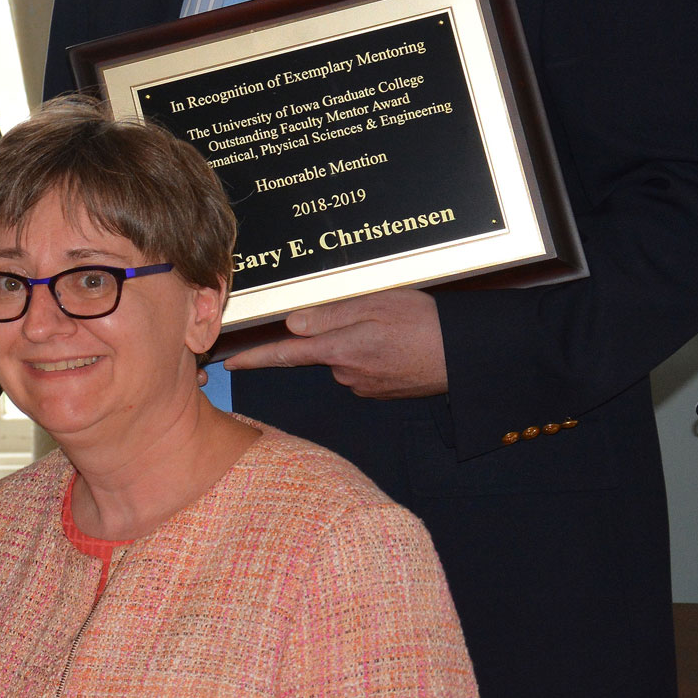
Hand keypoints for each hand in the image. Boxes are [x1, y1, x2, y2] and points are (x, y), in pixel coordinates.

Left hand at [222, 288, 447, 398]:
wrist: (466, 356)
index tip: (230, 364)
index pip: (286, 355)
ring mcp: (365, 387)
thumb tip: (292, 325)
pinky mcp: (381, 393)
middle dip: (334, 333)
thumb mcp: (376, 305)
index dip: (255, 359)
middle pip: (321, 350)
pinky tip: (397, 346)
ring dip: (357, 343)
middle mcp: (348, 375)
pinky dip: (373, 355)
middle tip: (372, 314)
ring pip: (343, 359)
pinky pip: (363, 369)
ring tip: (392, 329)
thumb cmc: (425, 323)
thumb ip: (330, 315)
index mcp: (341, 350)